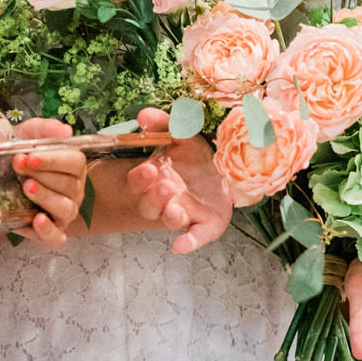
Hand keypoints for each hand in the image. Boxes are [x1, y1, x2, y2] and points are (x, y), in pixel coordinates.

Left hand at [10, 119, 85, 249]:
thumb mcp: (28, 135)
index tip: (30, 156)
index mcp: (73, 166)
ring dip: (46, 197)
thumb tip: (66, 130)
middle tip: (19, 166)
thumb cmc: (22, 154)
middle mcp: (74, 190)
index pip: (75, 162)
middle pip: (69, 185)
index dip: (54, 159)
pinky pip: (57, 238)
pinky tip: (36, 220)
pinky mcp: (52, 232)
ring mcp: (65, 212)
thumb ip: (45, 129)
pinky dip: (48, 231)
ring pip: (66, 208)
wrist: (2, 176)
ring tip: (26, 188)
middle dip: (42, 175)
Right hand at [125, 108, 232, 253]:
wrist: (223, 173)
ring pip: (169, 220)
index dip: (140, 178)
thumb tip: (143, 115)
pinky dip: (188, 242)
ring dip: (169, 215)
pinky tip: (181, 245)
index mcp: (154, 178)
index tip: (150, 169)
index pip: (138, 182)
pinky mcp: (205, 224)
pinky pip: (195, 236)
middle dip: (154, 197)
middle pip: (149, 205)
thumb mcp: (181, 136)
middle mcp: (165, 198)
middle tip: (164, 185)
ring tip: (174, 208)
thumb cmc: (195, 157)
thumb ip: (163, 124)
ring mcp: (185, 212)